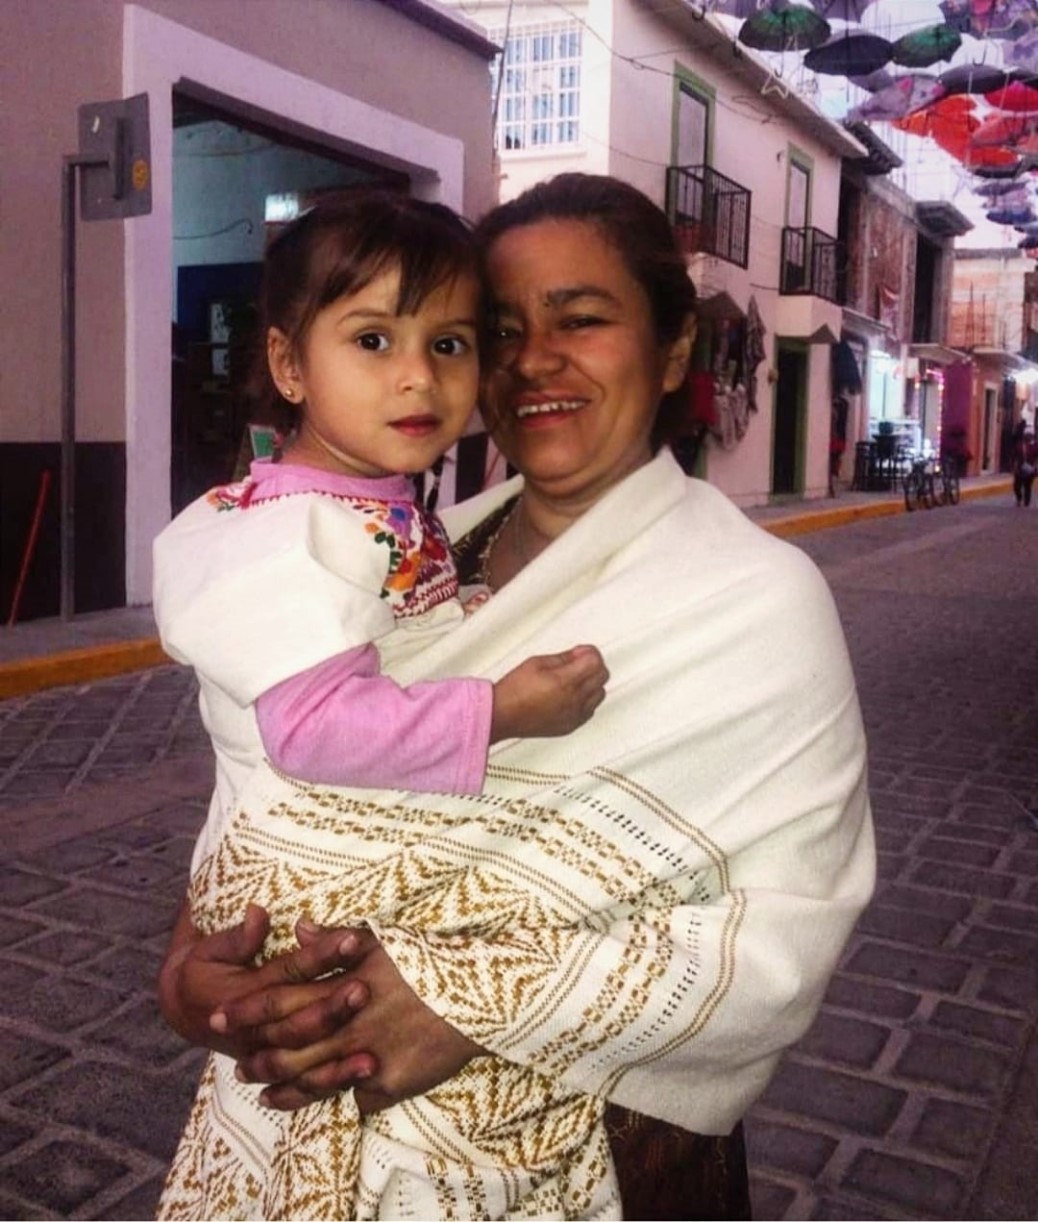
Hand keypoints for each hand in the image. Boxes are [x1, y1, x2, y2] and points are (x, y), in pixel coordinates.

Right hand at [158, 901, 372, 1076]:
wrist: (186, 1009)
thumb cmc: (204, 969)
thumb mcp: (210, 948)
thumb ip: (238, 936)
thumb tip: (259, 913)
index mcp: (244, 993)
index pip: (289, 971)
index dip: (320, 955)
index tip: (351, 941)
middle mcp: (256, 1029)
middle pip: (301, 1019)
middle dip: (334, 1006)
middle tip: (366, 989)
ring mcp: (266, 1054)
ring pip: (305, 1058)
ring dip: (339, 1055)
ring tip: (371, 1054)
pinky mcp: (276, 1072)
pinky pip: (305, 1085)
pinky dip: (334, 1082)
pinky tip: (367, 1077)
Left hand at [224, 926, 484, 1112]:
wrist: (477, 993)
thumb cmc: (427, 960)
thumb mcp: (382, 942)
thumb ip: (337, 941)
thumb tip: (299, 926)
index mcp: (342, 987)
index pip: (280, 999)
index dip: (246, 1010)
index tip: (217, 1017)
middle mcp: (348, 1025)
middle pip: (290, 1047)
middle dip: (259, 1058)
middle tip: (239, 1068)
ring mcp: (369, 1057)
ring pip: (316, 1080)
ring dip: (288, 1087)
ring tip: (268, 1093)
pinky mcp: (392, 1083)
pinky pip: (360, 1097)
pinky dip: (344, 1097)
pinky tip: (331, 1101)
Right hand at [491, 644, 607, 740]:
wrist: (502, 716)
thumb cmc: (514, 690)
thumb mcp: (537, 663)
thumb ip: (563, 657)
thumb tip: (580, 654)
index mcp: (565, 681)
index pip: (596, 662)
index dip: (589, 653)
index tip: (580, 652)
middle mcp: (574, 700)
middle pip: (602, 677)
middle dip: (593, 666)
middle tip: (578, 662)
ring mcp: (574, 715)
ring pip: (599, 694)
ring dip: (592, 684)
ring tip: (573, 680)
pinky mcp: (570, 726)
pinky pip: (590, 710)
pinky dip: (586, 701)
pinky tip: (571, 696)